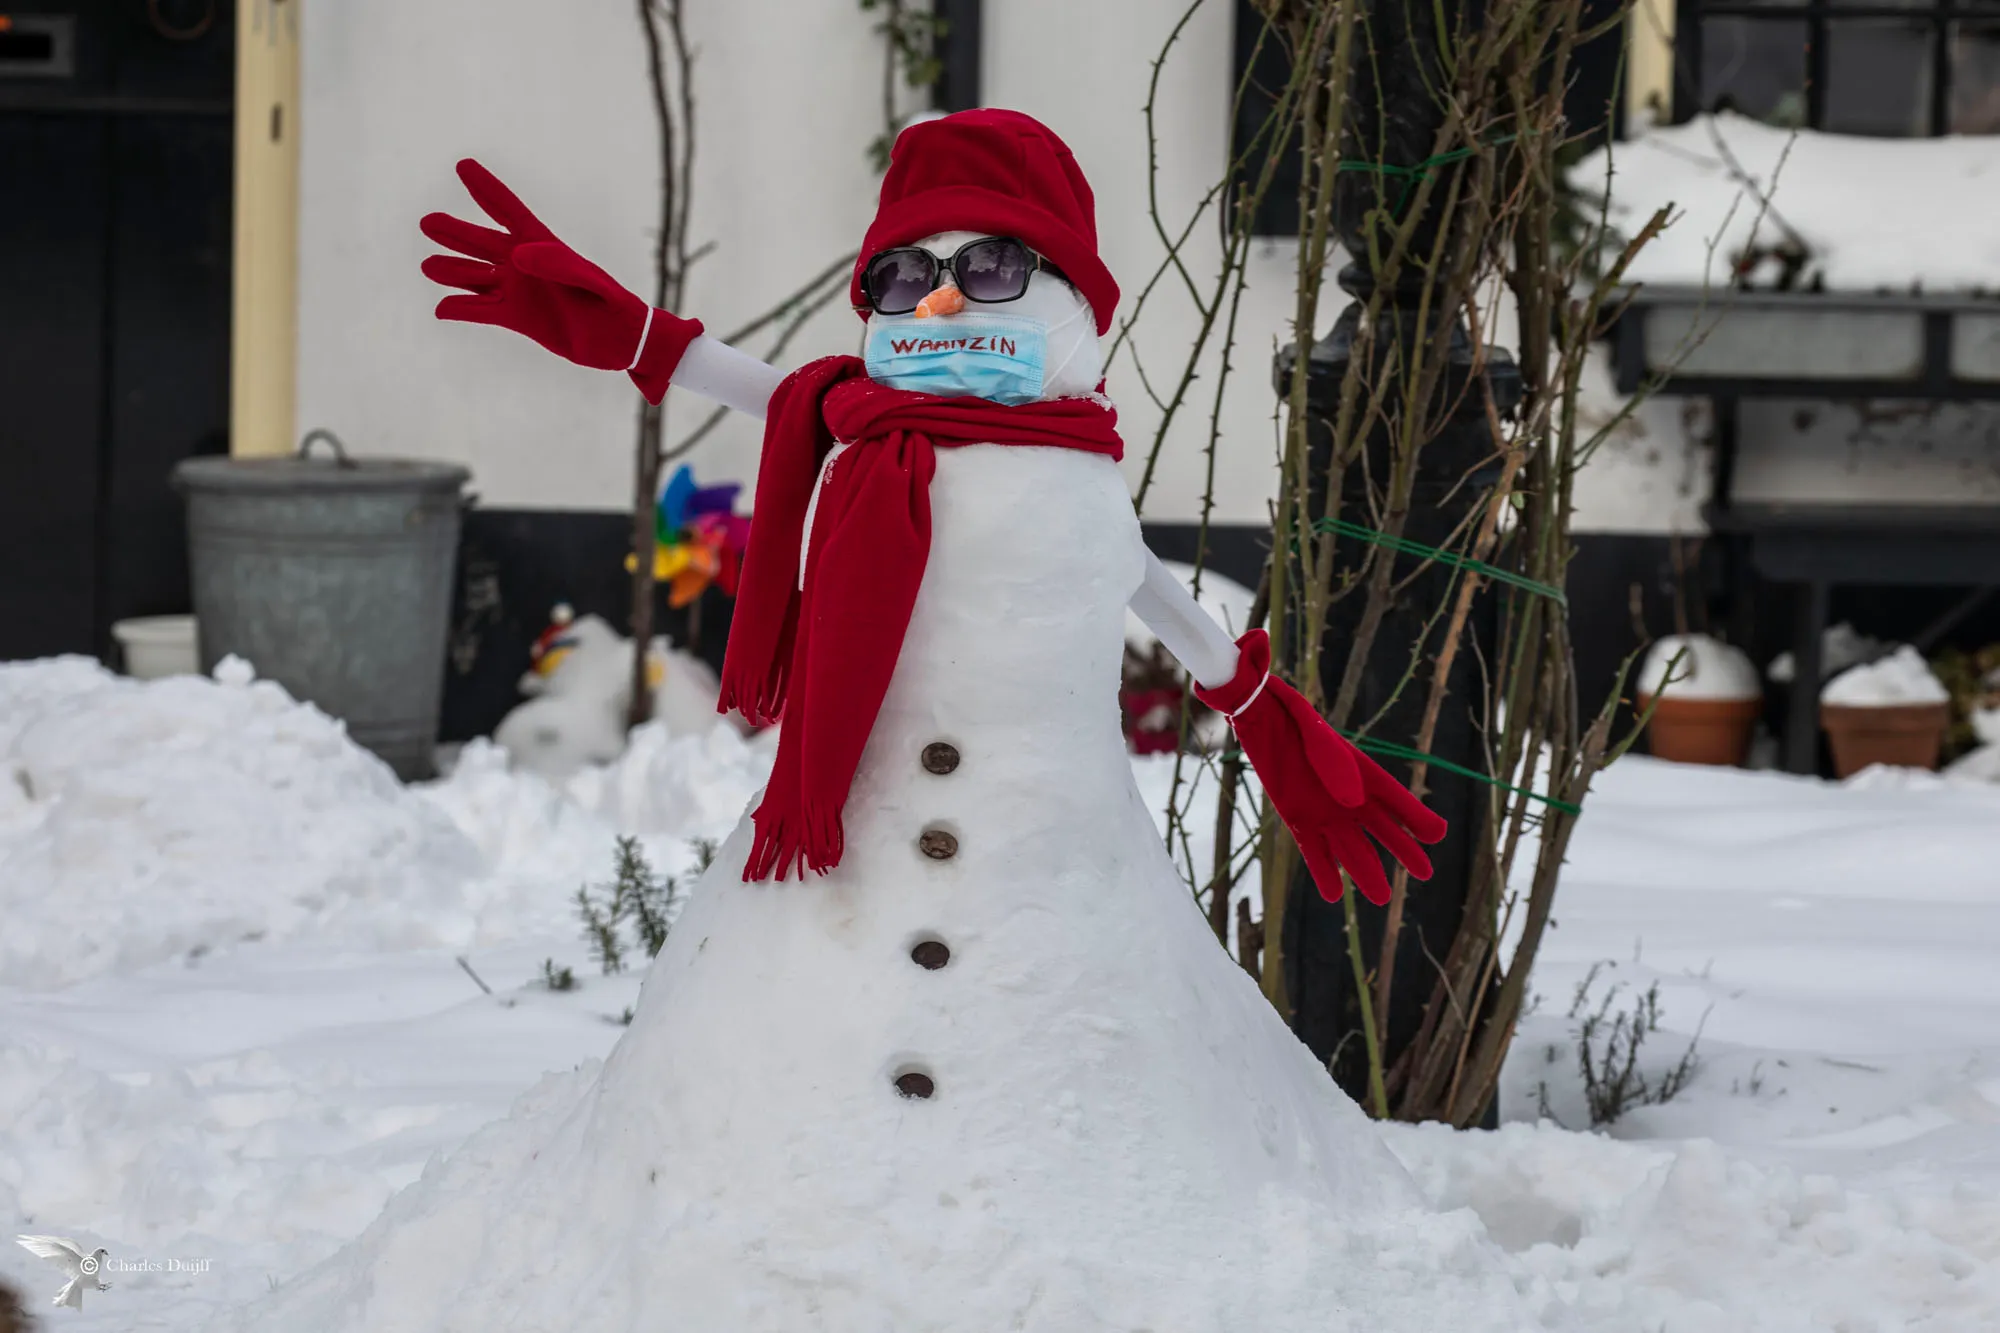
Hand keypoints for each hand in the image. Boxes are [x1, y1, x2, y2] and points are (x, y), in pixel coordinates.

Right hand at [419, 159, 698, 398]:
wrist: (623, 343)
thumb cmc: (614, 307)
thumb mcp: (591, 282)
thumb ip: (558, 265)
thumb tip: (517, 254)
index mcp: (544, 246)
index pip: (508, 210)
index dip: (486, 188)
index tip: (463, 165)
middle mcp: (525, 264)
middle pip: (482, 242)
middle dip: (455, 232)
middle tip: (427, 222)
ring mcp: (518, 291)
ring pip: (475, 276)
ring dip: (452, 271)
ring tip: (428, 267)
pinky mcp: (517, 319)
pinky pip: (480, 311)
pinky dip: (460, 310)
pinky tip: (441, 310)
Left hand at [1194, 629, 1446, 905]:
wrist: (1263, 720)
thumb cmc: (1295, 720)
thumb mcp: (1317, 737)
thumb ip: (1337, 766)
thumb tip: (1353, 803)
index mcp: (1364, 772)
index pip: (1398, 800)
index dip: (1417, 818)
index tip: (1437, 835)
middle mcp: (1349, 798)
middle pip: (1382, 829)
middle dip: (1403, 850)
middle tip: (1424, 873)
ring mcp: (1324, 812)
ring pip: (1350, 848)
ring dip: (1365, 871)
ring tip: (1381, 898)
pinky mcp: (1298, 820)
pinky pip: (1314, 851)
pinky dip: (1323, 872)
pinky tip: (1333, 894)